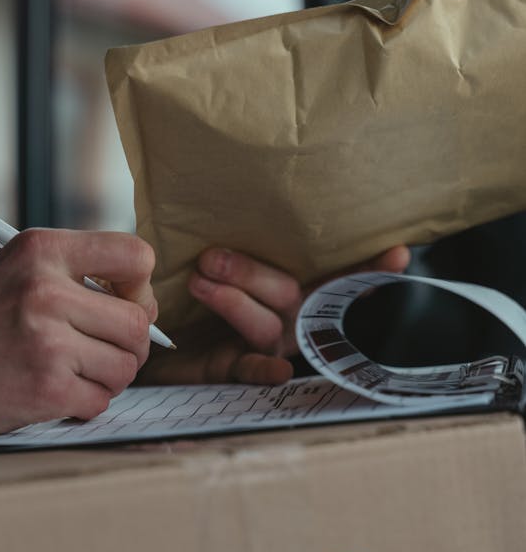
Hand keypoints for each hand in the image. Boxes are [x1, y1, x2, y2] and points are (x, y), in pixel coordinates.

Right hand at [0, 229, 156, 436]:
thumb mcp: (14, 272)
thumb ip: (74, 277)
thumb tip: (145, 307)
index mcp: (41, 250)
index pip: (134, 256)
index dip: (141, 289)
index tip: (126, 306)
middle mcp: (45, 289)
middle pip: (138, 322)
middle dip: (131, 346)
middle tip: (104, 354)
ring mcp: (47, 339)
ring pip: (125, 366)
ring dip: (107, 379)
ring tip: (73, 373)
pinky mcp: (47, 386)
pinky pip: (101, 400)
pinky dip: (85, 405)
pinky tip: (55, 395)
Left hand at [143, 244, 409, 384]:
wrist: (152, 337)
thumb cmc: (195, 288)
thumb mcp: (216, 256)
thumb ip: (235, 235)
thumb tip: (231, 178)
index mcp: (292, 288)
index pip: (336, 276)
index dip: (368, 268)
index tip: (399, 253)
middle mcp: (288, 318)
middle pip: (289, 294)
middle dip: (252, 273)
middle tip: (212, 258)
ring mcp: (266, 346)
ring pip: (267, 325)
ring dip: (236, 301)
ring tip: (200, 280)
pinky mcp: (235, 370)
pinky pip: (254, 372)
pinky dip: (265, 370)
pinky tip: (275, 370)